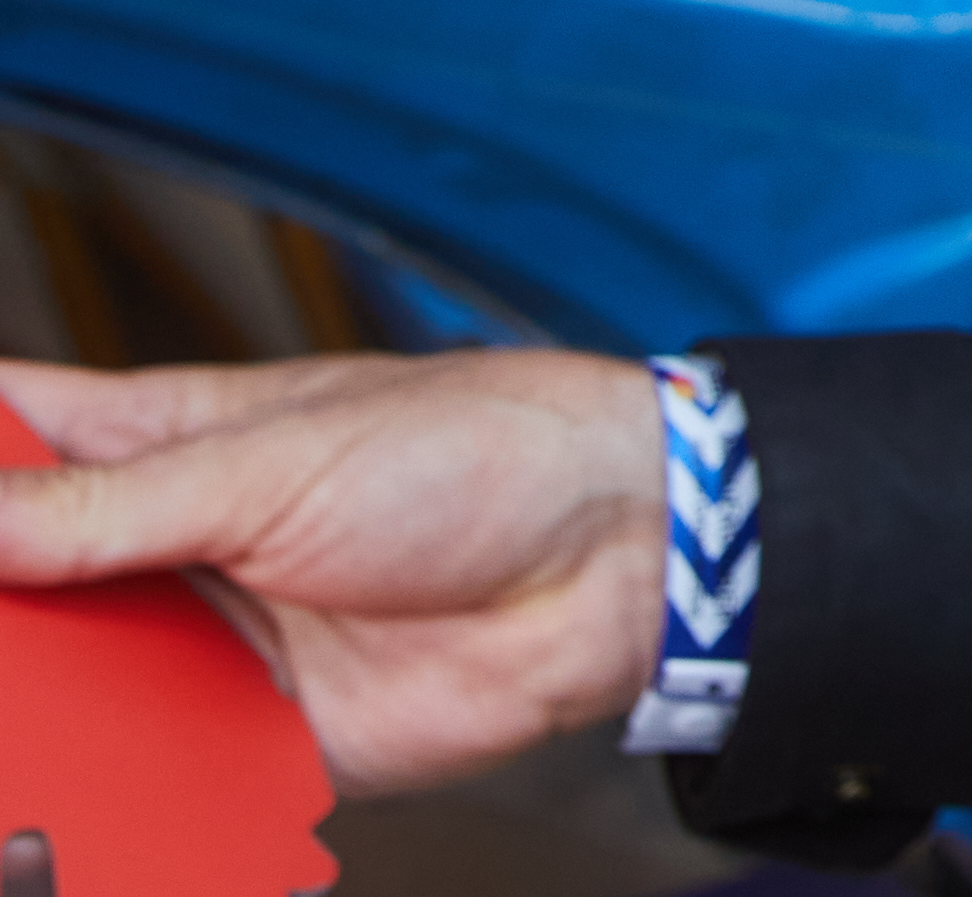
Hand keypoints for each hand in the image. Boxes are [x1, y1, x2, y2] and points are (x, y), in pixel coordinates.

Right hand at [0, 351, 663, 794]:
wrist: (613, 558)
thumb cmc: (474, 452)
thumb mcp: (274, 461)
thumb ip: (105, 506)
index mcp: (158, 443)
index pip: (6, 444)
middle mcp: (159, 550)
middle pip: (7, 597)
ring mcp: (196, 649)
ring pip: (51, 703)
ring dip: (19, 730)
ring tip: (10, 744)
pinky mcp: (245, 741)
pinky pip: (140, 783)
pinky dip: (88, 805)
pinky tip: (45, 825)